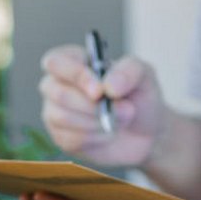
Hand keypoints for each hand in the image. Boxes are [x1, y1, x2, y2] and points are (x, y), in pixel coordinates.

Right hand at [40, 46, 168, 166]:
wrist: (145, 132)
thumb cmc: (139, 96)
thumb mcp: (144, 76)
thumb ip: (128, 72)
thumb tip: (108, 86)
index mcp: (73, 61)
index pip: (56, 62)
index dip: (75, 75)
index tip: (99, 91)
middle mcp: (57, 85)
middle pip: (58, 94)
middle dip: (92, 106)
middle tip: (124, 109)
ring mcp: (55, 112)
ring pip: (63, 118)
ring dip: (97, 122)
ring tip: (119, 120)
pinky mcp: (61, 137)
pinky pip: (71, 139)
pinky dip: (96, 137)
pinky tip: (108, 133)